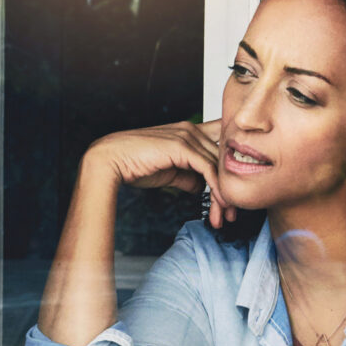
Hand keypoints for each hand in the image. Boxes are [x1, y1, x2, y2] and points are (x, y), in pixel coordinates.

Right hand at [83, 121, 237, 228]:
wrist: (110, 161)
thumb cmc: (134, 165)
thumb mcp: (169, 171)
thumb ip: (189, 175)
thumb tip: (202, 186)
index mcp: (188, 131)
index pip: (221, 143)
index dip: (231, 164)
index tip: (235, 191)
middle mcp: (191, 129)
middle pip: (223, 159)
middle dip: (230, 188)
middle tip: (233, 213)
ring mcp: (187, 135)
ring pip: (218, 166)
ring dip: (224, 195)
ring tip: (227, 216)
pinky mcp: (182, 146)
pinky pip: (208, 168)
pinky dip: (217, 189)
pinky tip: (221, 205)